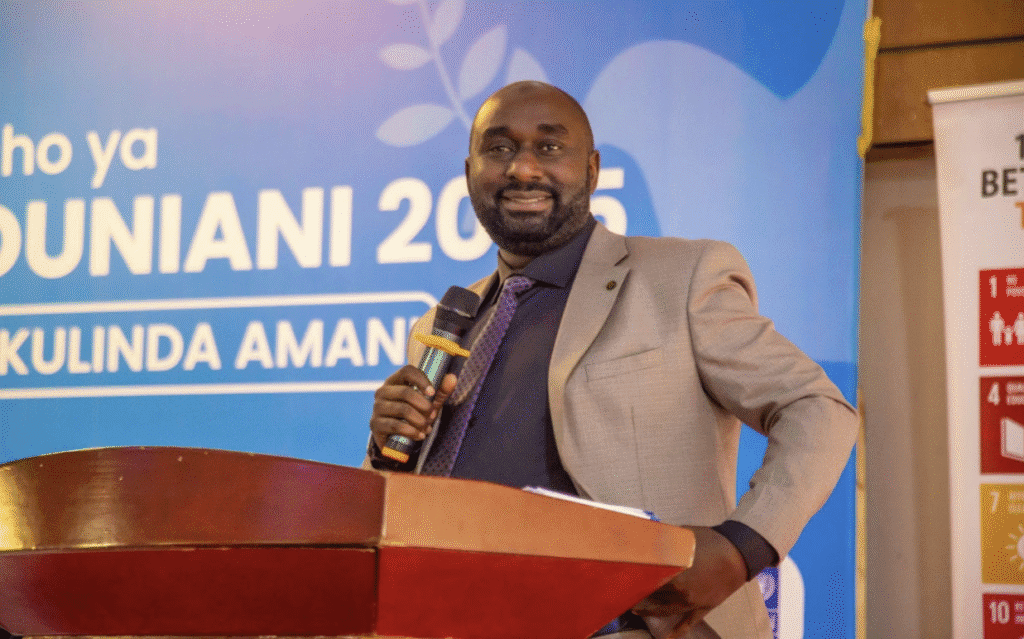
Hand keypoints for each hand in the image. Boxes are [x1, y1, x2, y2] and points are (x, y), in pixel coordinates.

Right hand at [369, 366, 457, 449]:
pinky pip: (395, 425)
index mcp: (395, 381)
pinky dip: (411, 431)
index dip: (421, 380)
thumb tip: (452, 378)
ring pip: (402, 409)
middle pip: (405, 392)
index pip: (407, 371)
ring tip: (427, 427)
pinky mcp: (375, 424)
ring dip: (419, 420)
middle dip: (423, 405)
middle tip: (432, 415)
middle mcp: (382, 391)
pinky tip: (419, 435)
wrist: (396, 438)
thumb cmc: (414, 414)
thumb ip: (440, 391)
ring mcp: (377, 407)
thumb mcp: (429, 402)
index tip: (432, 393)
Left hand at [631, 526, 746, 637]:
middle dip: (639, 596)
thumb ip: (665, 541)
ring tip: (635, 610)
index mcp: (675, 573)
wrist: (738, 553)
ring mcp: (693, 602)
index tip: (621, 581)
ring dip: (650, 612)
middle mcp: (682, 592)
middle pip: (654, 596)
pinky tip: (668, 637)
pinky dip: (678, 631)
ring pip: (666, 610)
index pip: (648, 580)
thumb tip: (648, 538)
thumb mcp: (683, 536)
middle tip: (624, 595)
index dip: (633, 581)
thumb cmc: (710, 541)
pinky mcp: (704, 607)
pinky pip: (689, 622)